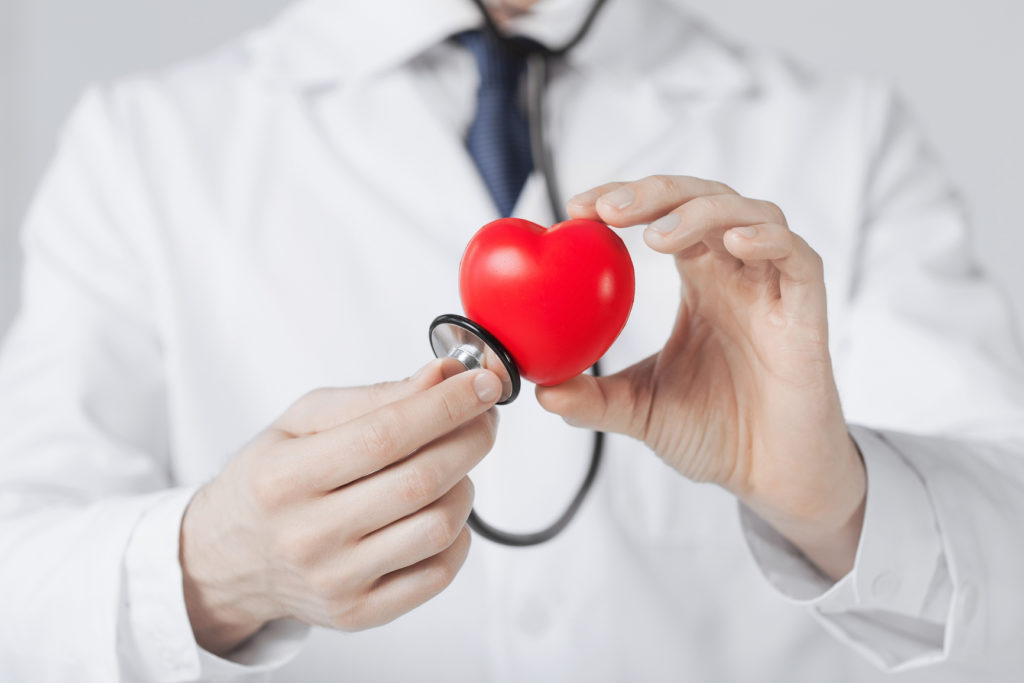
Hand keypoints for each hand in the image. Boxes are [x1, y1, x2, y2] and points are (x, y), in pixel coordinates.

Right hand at [179, 360, 501, 654]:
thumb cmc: (270, 480)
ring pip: (439, 526)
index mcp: (286, 477)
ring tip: (450, 466)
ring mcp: (336, 581)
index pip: (385, 435)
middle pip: (421, 481)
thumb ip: (373, 398)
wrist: (225, 559)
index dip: (446, 405)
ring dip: (464, 484)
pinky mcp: (359, 613)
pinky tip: (439, 510)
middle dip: (470, 438)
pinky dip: (458, 534)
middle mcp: (308, 535)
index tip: (484, 383)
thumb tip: (439, 377)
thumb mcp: (300, 423)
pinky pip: (438, 573)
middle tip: (484, 417)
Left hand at [537, 175, 864, 578]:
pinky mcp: (807, 312)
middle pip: (703, 200)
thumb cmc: (716, 433)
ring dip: (702, 212)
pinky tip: (733, 244)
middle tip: (607, 209)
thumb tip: (536, 388)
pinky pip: (798, 258)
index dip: (624, 201)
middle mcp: (735, 275)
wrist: (771, 478)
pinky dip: (768, 240)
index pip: (663, 218)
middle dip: (655, 193)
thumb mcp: (639, 410)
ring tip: (658, 237)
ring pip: (750, 213)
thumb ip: (591, 397)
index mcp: (700, 284)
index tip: (577, 209)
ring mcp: (773, 288)